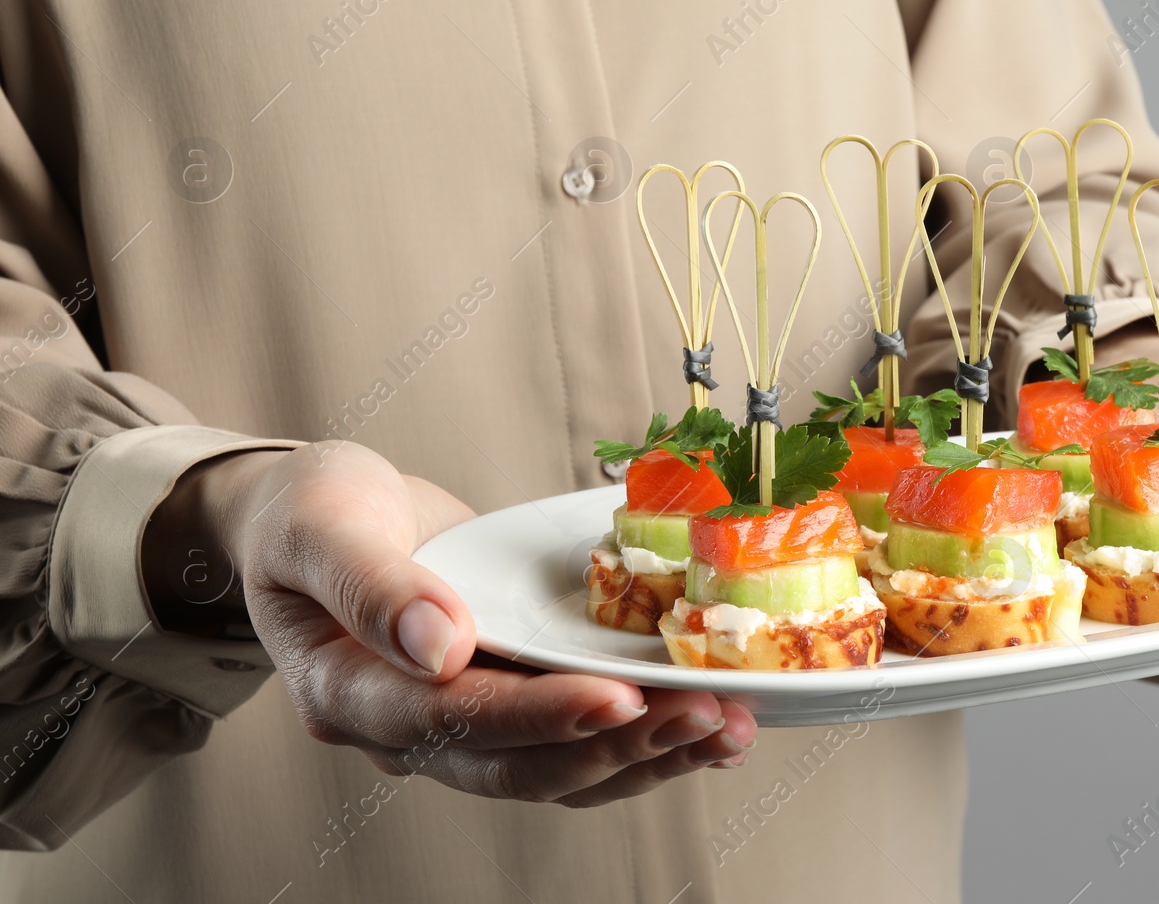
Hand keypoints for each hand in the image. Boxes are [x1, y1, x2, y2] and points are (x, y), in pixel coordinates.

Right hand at [142, 440, 755, 806]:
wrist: (318, 516)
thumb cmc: (309, 511)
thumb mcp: (320, 524)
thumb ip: (371, 584)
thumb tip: (441, 644)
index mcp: (349, 693)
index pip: (454, 719)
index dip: (540, 716)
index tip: (618, 700)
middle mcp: (407, 729)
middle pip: (522, 764)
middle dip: (620, 744)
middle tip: (709, 714)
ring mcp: (460, 724)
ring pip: (560, 769)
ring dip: (647, 754)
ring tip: (729, 728)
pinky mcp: (505, 702)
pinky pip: (575, 743)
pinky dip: (640, 740)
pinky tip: (705, 726)